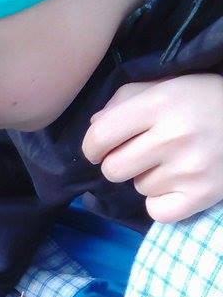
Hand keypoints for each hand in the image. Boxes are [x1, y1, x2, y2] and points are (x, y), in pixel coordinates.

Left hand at [81, 74, 222, 222]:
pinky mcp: (201, 196)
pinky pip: (156, 211)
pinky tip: (178, 183)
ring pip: (138, 187)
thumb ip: (126, 100)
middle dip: (118, 163)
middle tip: (139, 154)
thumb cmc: (206, 101)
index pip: (101, 136)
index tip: (98, 149)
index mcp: (162, 102)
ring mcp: (189, 169)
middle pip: (112, 169)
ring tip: (173, 160)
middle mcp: (174, 136)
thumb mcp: (169, 85)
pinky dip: (162, 202)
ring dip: (148, 177)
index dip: (91, 147)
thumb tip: (93, 128)